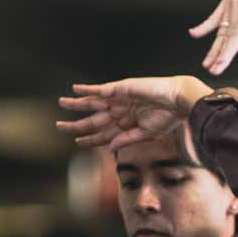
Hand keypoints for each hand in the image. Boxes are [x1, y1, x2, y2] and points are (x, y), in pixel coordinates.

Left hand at [57, 76, 209, 149]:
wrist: (179, 100)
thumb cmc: (168, 118)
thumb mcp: (147, 133)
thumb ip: (127, 139)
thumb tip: (109, 148)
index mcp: (126, 125)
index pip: (103, 134)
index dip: (89, 139)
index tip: (77, 141)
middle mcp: (120, 112)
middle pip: (93, 120)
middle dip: (76, 124)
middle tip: (59, 126)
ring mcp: (119, 100)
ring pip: (93, 103)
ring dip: (77, 104)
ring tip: (62, 103)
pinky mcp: (121, 88)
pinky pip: (101, 89)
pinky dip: (88, 89)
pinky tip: (75, 89)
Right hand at [190, 0, 237, 76]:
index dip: (230, 49)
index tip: (222, 62)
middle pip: (228, 33)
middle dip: (220, 53)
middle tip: (213, 70)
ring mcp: (232, 0)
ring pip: (221, 28)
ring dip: (214, 47)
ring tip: (206, 64)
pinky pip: (216, 15)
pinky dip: (205, 25)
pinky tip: (194, 33)